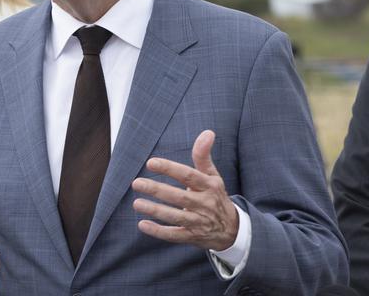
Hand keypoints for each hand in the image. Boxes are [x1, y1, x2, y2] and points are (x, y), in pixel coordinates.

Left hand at [132, 130, 238, 250]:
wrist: (232, 229)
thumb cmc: (215, 196)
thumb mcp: (213, 175)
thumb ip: (203, 155)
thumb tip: (207, 132)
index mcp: (210, 186)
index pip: (188, 175)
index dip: (170, 168)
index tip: (151, 162)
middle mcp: (205, 204)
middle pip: (179, 197)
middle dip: (157, 190)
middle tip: (136, 183)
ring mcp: (199, 222)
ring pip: (175, 216)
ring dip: (155, 210)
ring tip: (137, 203)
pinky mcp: (193, 237)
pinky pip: (175, 235)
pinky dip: (159, 231)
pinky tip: (143, 224)